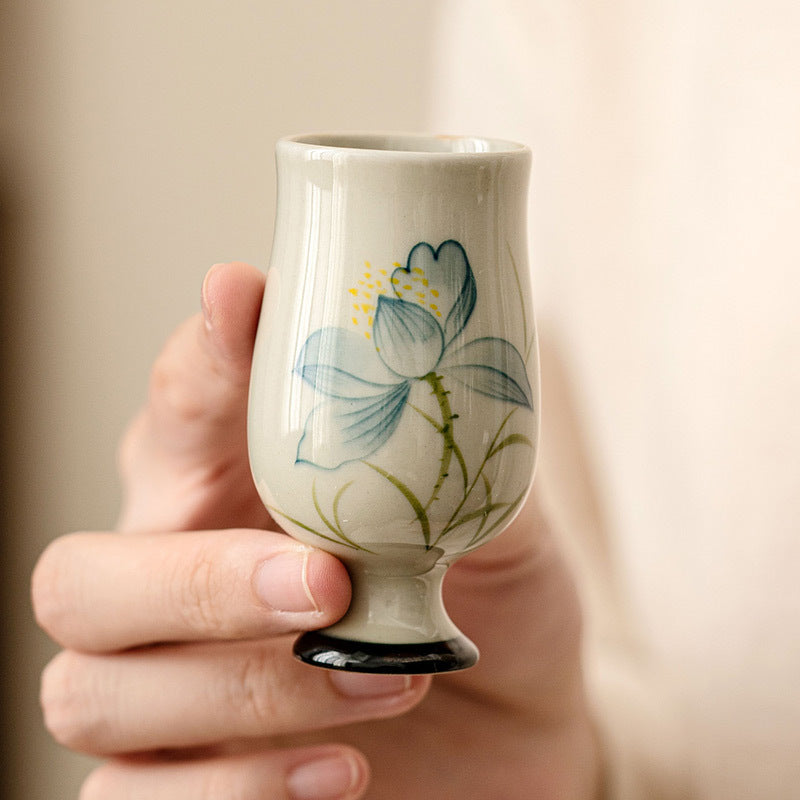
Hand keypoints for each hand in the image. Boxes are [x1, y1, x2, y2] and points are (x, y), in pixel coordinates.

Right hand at [32, 262, 600, 798]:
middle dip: (193, 580)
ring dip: (241, 691)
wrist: (521, 725)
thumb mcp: (496, 522)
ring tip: (387, 682)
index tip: (238, 297)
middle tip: (323, 581)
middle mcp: (175, 590)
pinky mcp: (190, 790)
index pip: (175, 415)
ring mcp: (169, 699)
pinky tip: (345, 768)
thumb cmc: (494, 606)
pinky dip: (233, 792)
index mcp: (235, 498)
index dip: (196, 361)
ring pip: (90, 693)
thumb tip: (441, 356)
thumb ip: (453, 451)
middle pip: (82, 579)